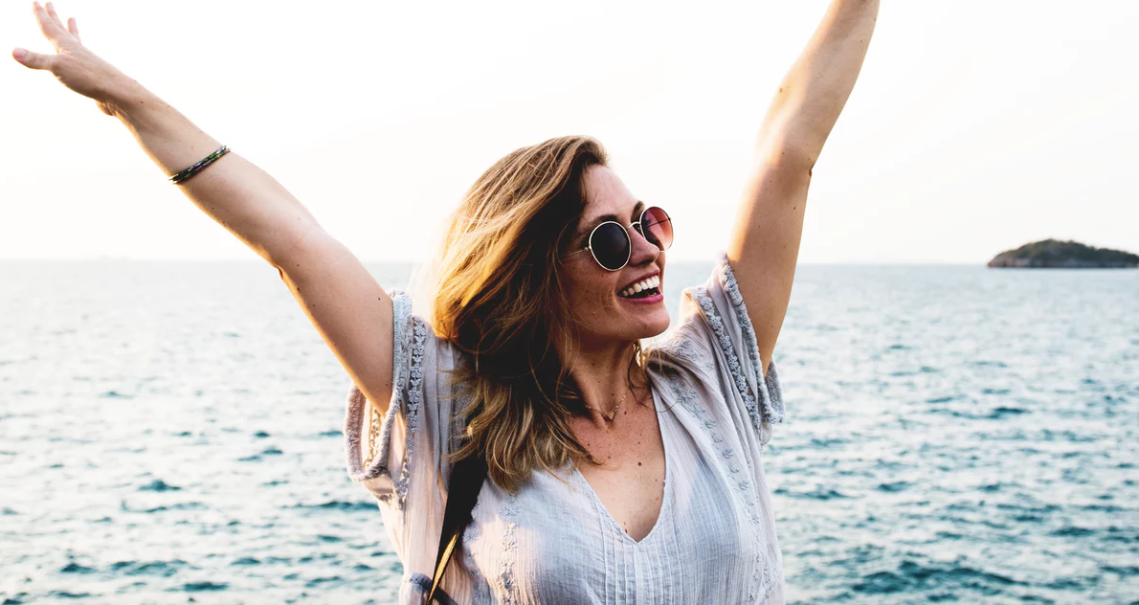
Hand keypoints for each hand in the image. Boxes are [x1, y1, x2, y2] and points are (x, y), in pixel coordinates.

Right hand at [12, 2, 133, 115]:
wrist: (117, 93)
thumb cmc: (89, 78)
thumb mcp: (58, 67)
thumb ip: (36, 60)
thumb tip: (13, 51)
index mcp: (67, 46)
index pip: (50, 27)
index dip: (41, 15)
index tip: (36, 2)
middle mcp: (77, 50)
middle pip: (62, 29)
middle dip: (54, 16)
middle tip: (50, 3)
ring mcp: (86, 61)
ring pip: (75, 41)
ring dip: (71, 28)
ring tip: (72, 19)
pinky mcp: (92, 74)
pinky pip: (80, 58)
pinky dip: (78, 52)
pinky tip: (81, 56)